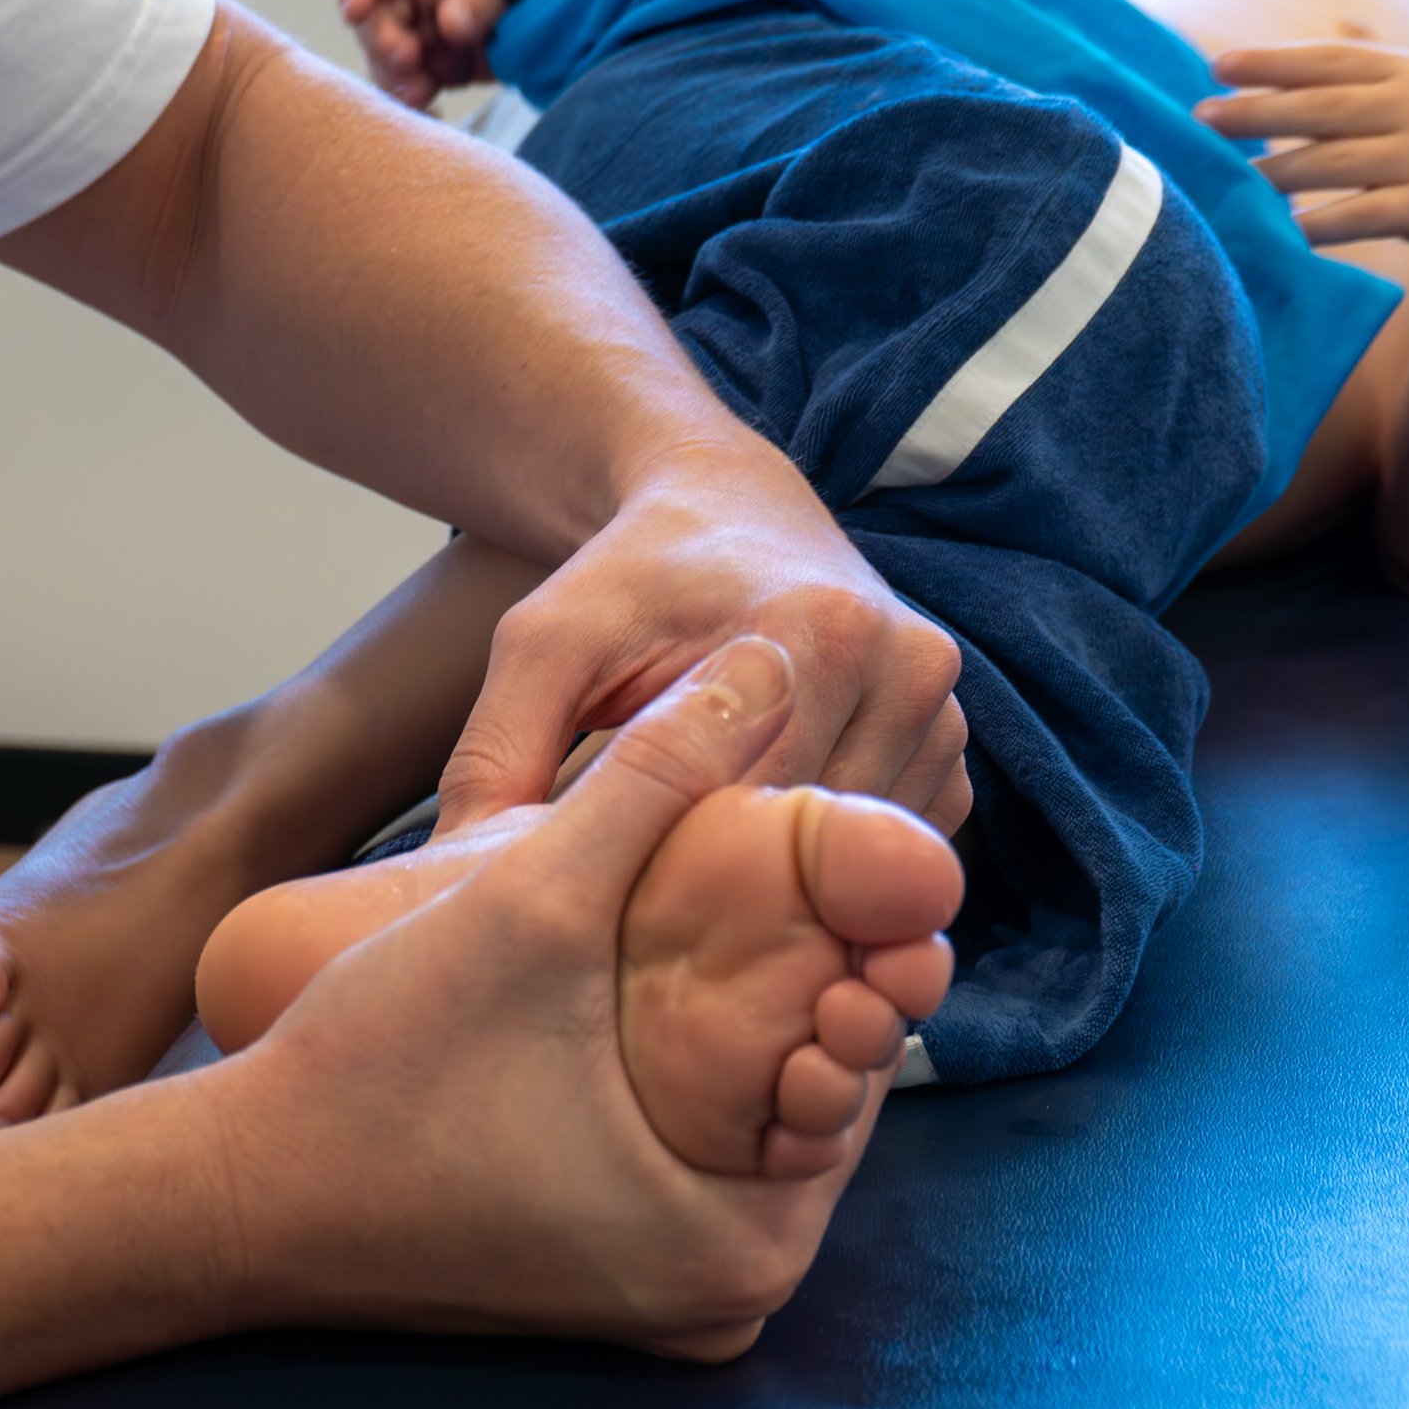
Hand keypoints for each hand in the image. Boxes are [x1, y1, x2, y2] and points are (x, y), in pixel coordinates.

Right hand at [208, 638, 887, 1356]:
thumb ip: (658, 771)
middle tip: (785, 858)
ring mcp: (671, 1304)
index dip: (857, 940)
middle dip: (798, 977)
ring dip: (744, 1018)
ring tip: (719, 906)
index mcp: (748, 1245)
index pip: (862, 1065)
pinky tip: (651, 984)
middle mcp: (730, 1298)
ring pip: (753, 1122)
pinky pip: (695, 1157)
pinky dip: (688, 1073)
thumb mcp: (531, 896)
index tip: (845, 843)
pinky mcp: (611, 1284)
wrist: (232, 1191)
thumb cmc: (371, 1065)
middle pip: (813, 1097)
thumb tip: (764, 656)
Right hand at [338, 0, 539, 107]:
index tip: (353, 12)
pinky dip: (417, 102)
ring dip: (396, 79)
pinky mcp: (451, 69)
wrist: (596, 6)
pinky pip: (417, 87)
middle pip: (377, 19)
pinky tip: (435, 113)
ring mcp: (438, 35)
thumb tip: (447, 25)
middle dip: (383, 44)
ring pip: (390, 60)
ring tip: (424, 94)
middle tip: (410, 63)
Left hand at [436, 446, 971, 838]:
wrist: (724, 506)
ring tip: (703, 879)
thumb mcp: (543, 643)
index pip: (746, 810)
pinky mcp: (953, 748)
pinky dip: (828, 870)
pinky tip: (764, 860)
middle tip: (649, 903)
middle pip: (808, 842)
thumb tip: (455, 871)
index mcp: (813, 634)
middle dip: (723, 883)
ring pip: (854, 860)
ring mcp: (942, 709)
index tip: (609, 891)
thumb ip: (499, 749)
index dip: (668, 866)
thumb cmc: (627, 577)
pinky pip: (889, 852)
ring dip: (782, 884)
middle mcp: (903, 665)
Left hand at [1194, 42, 1408, 262]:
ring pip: (1340, 162)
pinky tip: (1288, 231)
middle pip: (1324, 108)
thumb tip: (1340, 18)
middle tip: (1201, 117)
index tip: (1218, 66)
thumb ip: (1382, 58)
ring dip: (1280, 171)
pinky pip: (1371, 214)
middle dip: (1260, 111)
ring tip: (1232, 181)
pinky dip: (1328, 222)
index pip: (1332, 61)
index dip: (1274, 61)